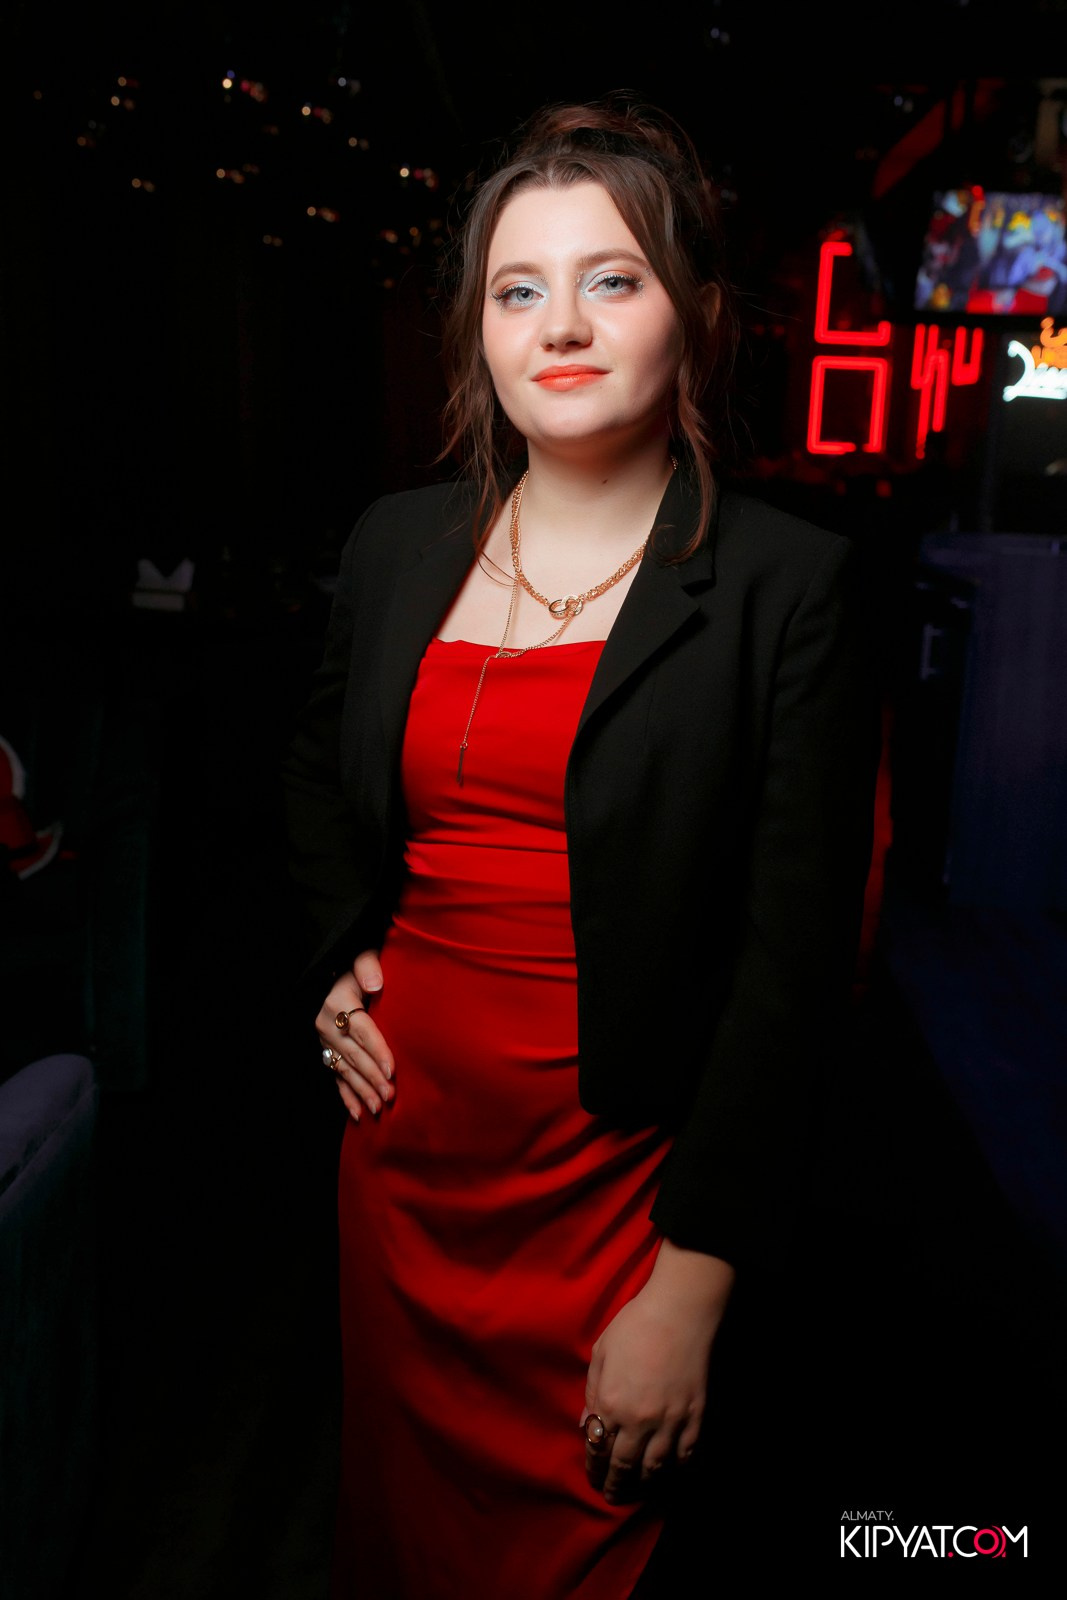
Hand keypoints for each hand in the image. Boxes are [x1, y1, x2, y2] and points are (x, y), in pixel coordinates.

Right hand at [316, 949, 393, 1121]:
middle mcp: (327, 1024)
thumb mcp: (359, 957)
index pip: (361, 1030)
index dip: (377, 1050)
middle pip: (354, 1055)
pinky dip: (347, 1097)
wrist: (334, 973)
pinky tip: (358, 1114)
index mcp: (337, 1002)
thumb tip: (375, 984)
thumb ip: (367, 966)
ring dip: (362, 1091)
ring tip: (378, 1108)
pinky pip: (336, 1078)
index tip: (391, 1070)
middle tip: (390, 1096)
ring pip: (345, 1070)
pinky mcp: (328, 1052)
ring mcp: (326, 1041)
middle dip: (372, 1077)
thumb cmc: (355, 966)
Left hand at [582, 1242, 733, 1502]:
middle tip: (611, 1496)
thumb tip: (588, 1424)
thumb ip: (593, 1392)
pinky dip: (675, 1469)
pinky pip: (684, 1455)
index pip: (598, 1449)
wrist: (679, 1312)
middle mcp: (639, 1420)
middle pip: (624, 1466)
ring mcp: (669, 1421)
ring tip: (636, 1492)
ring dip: (642, 1485)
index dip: (594, 1468)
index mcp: (611, 1403)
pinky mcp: (694, 1417)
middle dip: (615, 1485)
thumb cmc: (634, 1325)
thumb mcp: (602, 1354)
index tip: (593, 1477)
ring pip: (654, 1468)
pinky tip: (668, 1472)